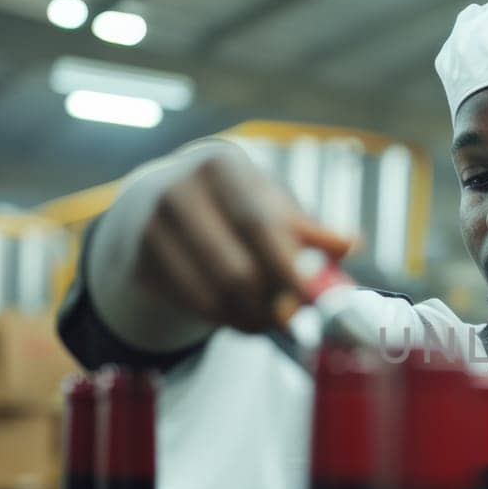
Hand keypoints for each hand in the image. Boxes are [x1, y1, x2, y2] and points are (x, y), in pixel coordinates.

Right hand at [136, 144, 350, 332]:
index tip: (314, 300)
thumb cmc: (231, 203)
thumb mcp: (269, 204)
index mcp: (220, 167)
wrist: (157, 200)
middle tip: (294, 321)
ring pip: (213, 297)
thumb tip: (349, 245)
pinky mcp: (138, 262)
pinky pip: (191, 306)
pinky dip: (222, 319)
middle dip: (272, 306)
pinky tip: (236, 313)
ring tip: (269, 320)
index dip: (289, 267)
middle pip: (235, 270)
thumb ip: (308, 229)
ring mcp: (151, 228)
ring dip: (249, 319)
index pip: (259, 225)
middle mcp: (178, 191)